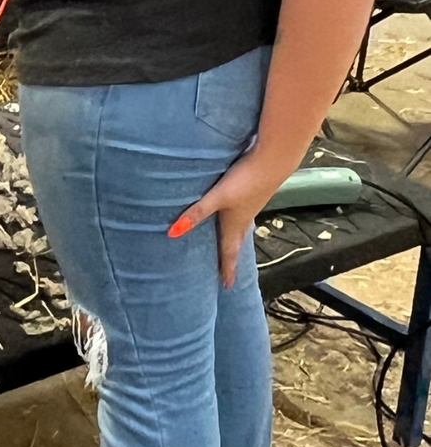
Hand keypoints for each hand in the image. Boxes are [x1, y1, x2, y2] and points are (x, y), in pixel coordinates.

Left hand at [168, 150, 287, 287]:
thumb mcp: (217, 197)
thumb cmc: (245, 181)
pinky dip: (238, 220)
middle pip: (236, 242)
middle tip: (227, 270)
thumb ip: (196, 213)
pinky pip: (244, 213)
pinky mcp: (253, 191)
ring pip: (241, 228)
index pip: (230, 252)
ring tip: (229, 244)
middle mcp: (245, 218)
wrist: (274, 160)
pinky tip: (235, 212)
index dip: (228, 269)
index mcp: (236, 225)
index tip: (227, 285)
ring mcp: (251, 205)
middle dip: (231, 257)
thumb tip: (173, 233)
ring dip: (235, 238)